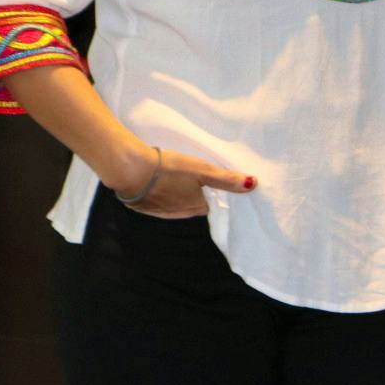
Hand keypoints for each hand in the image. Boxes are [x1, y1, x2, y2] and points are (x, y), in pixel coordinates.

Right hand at [109, 144, 256, 218]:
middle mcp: (178, 215)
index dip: (213, 193)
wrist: (131, 170)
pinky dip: (160, 193)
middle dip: (195, 193)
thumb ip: (226, 179)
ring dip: (177, 193)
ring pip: (174, 203)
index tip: (213, 183)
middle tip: (196, 176)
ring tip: (178, 176)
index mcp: (194, 208)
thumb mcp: (203, 170)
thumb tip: (253, 184)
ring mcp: (158, 212)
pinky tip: (159, 180)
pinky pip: (157, 201)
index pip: (210, 204)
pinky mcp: (142, 206)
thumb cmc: (170, 169)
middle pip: (193, 204)